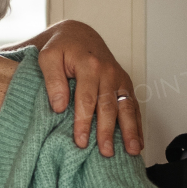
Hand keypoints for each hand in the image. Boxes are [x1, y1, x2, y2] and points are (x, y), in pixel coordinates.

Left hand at [37, 21, 142, 156]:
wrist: (79, 35)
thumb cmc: (61, 49)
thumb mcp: (48, 57)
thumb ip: (52, 80)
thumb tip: (59, 107)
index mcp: (89, 64)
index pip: (86, 98)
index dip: (84, 121)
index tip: (81, 141)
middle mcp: (108, 72)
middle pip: (109, 106)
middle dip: (108, 131)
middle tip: (105, 152)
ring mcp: (119, 78)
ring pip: (126, 107)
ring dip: (130, 130)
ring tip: (132, 151)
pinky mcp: (125, 84)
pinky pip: (133, 106)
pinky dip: (137, 125)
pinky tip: (138, 142)